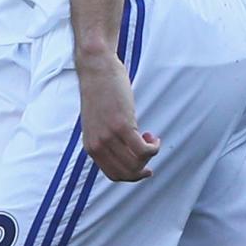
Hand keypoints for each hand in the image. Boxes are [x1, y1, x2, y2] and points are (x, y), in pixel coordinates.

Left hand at [77, 51, 158, 181]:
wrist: (96, 69)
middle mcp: (98, 145)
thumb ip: (106, 138)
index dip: (132, 176)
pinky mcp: (122, 125)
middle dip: (143, 168)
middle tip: (151, 152)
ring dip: (150, 156)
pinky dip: (153, 147)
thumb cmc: (100, 92)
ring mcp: (109, 136)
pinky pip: (143, 150)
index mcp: (91, 146)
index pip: (113, 175)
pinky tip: (154, 137)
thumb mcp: (98, 122)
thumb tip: (126, 152)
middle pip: (127, 173)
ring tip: (151, 140)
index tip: (145, 168)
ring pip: (136, 163)